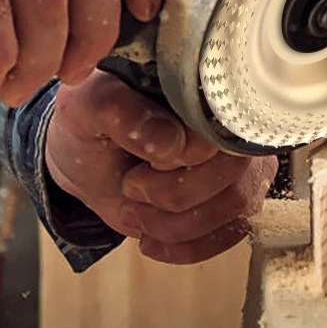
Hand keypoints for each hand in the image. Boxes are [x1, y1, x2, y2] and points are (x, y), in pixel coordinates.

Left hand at [45, 71, 277, 264]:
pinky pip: (232, 232)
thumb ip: (121, 111)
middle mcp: (231, 116)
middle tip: (130, 188)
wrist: (87, 161)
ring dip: (177, 224)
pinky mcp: (235, 197)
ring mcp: (239, 159)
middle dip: (175, 195)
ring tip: (134, 211)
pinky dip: (186, 246)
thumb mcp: (87, 107)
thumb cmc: (90, 121)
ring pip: (237, 206)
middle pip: (235, 171)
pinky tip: (150, 239)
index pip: (223, 123)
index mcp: (200, 81)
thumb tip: (171, 141)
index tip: (142, 163)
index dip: (185, 157)